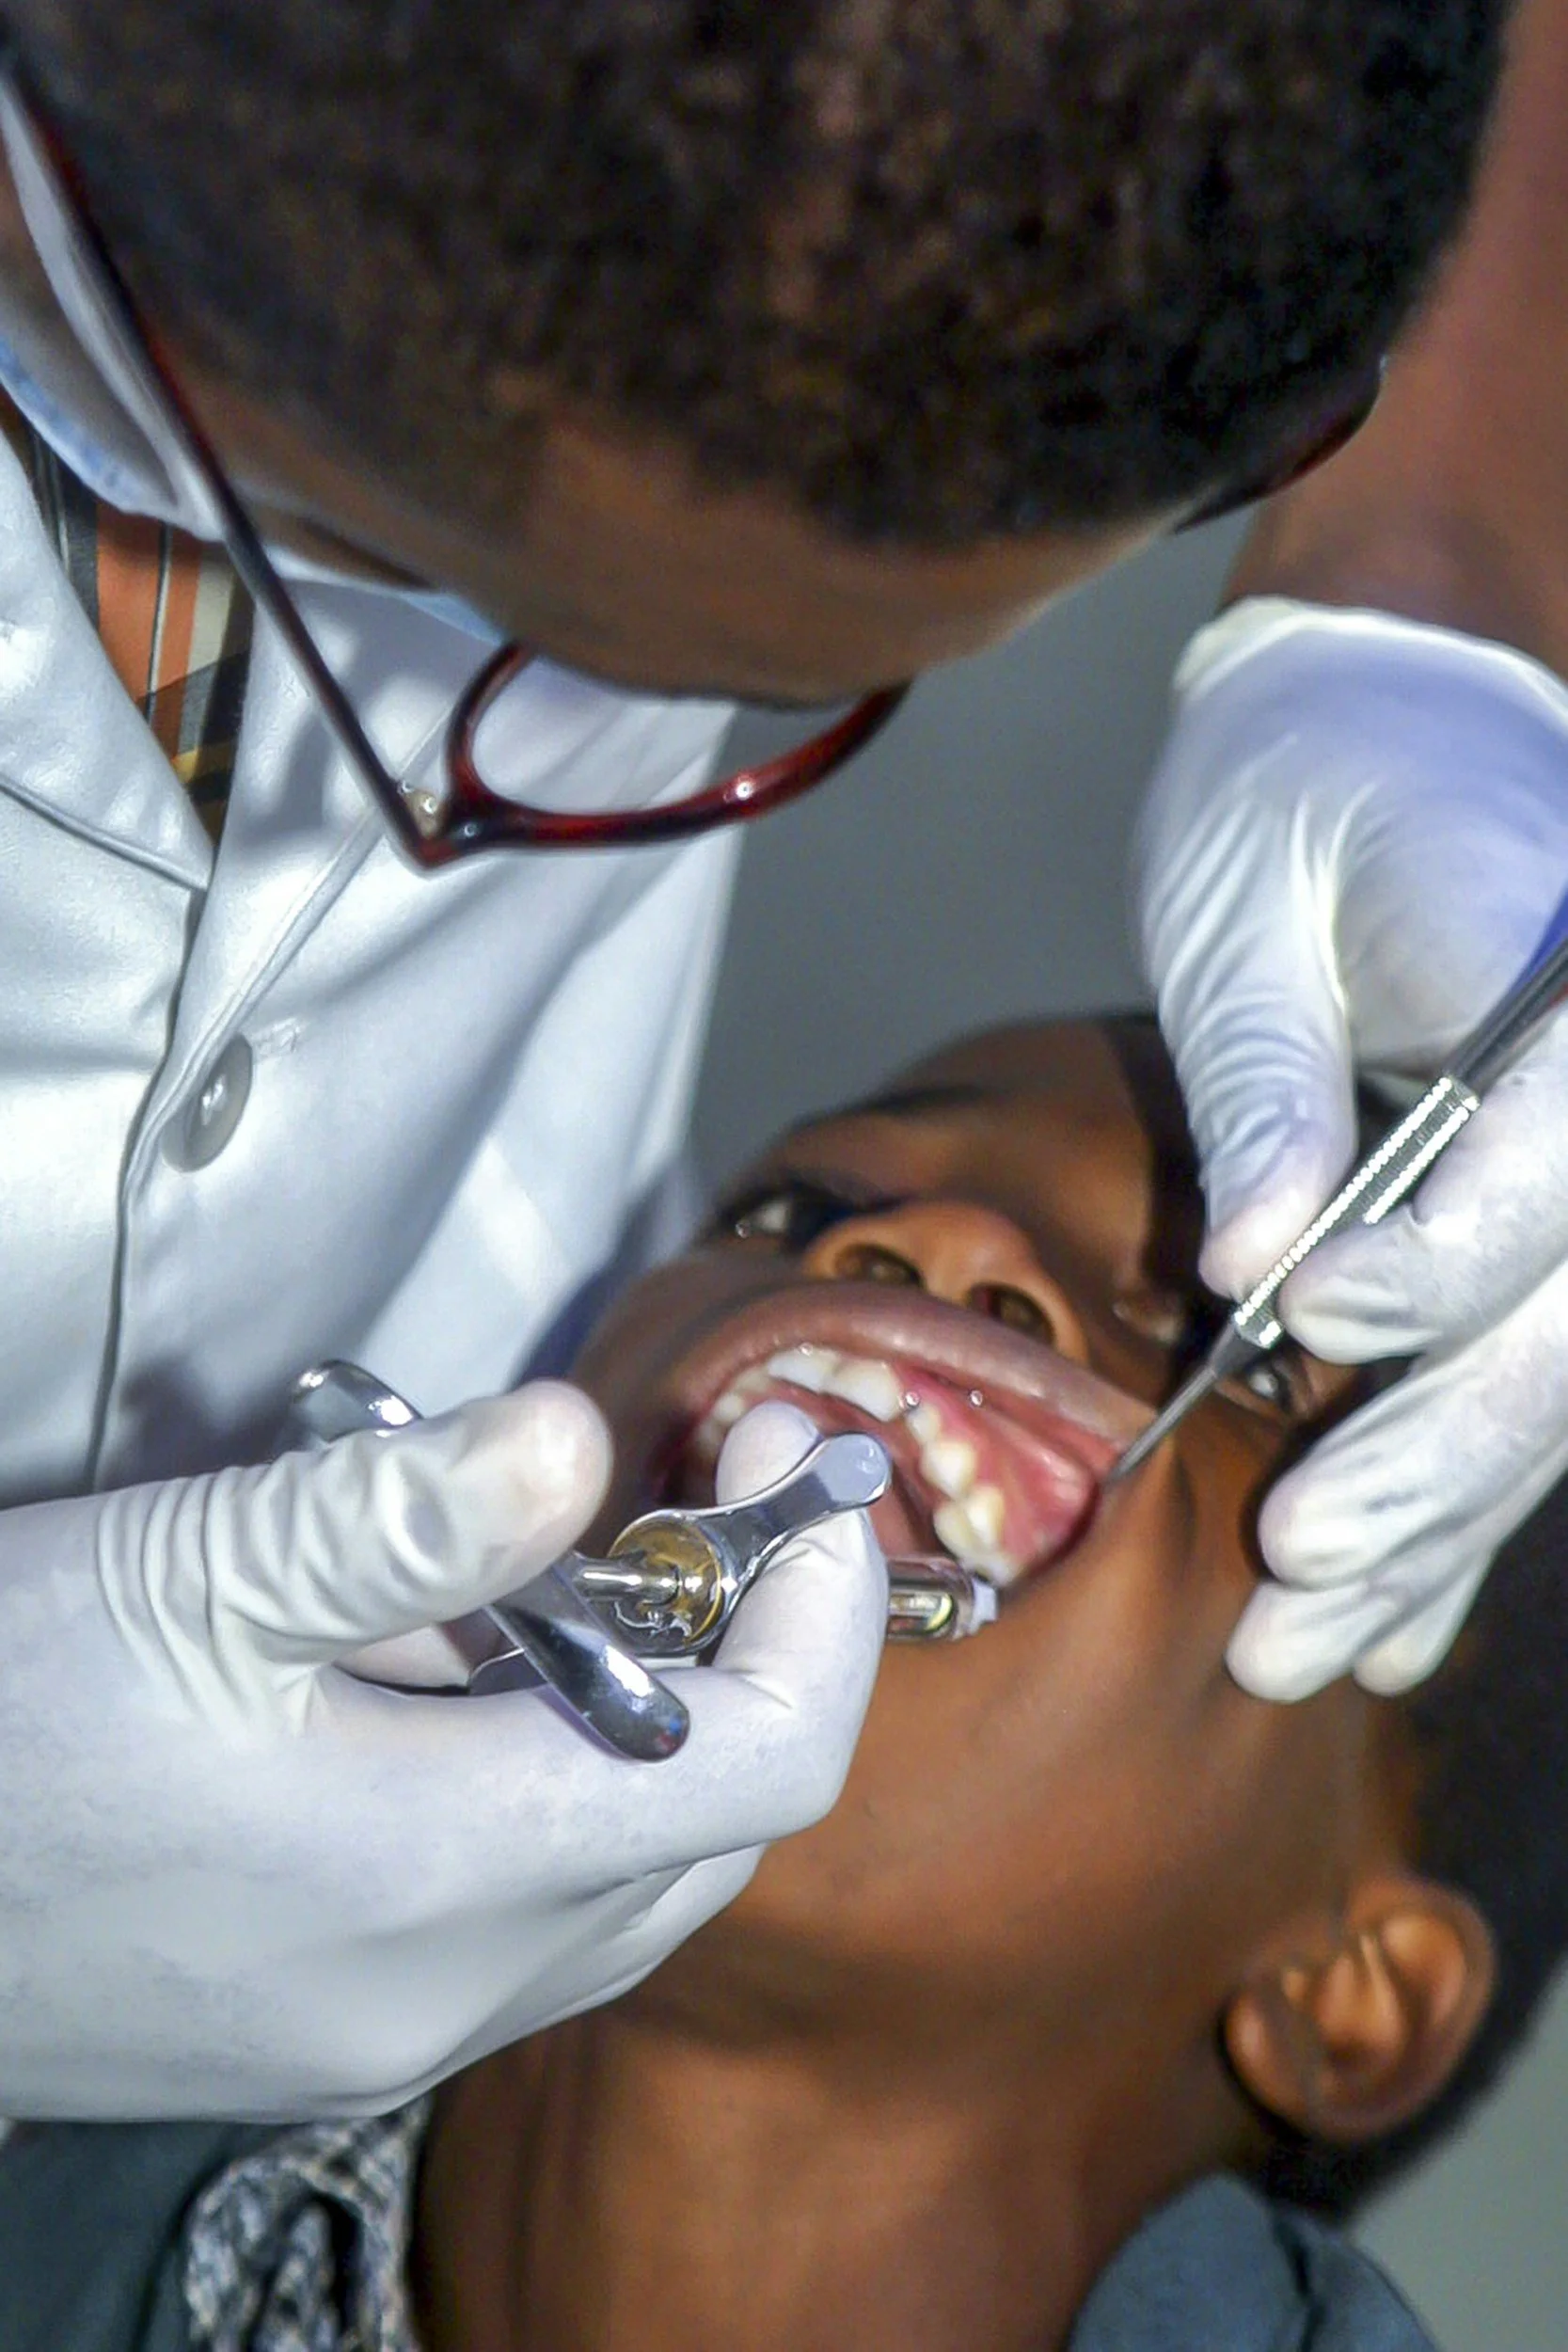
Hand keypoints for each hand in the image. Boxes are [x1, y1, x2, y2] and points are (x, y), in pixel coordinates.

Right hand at [0, 1386, 882, 2116]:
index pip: (765, 1763)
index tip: (794, 1479)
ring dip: (635, 1722)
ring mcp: (390, 2029)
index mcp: (442, 1873)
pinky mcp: (332, 2028)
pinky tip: (433, 1683)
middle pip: (714, 1827)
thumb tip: (578, 1441)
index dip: (821, 1612)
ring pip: (623, 1878)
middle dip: (734, 1654)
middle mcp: (448, 1990)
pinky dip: (543, 1787)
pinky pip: (522, 1913)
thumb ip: (404, 1513)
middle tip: (681, 1508)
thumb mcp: (190, 1576)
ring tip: (528, 1579)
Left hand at [1136, 595, 1567, 1697]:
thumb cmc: (1295, 786)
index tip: (1312, 1315)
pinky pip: (1522, 1382)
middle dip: (1442, 1456)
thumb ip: (1262, 1081)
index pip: (1555, 1148)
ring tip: (1301, 1650)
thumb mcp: (1243, 903)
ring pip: (1553, 1384)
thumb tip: (1257, 1263)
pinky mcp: (1543, 1228)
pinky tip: (1386, 1626)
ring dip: (1437, 1526)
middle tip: (1296, 1574)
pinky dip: (1456, 1511)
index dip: (1452, 1254)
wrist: (1385, 722)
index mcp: (1561, 970)